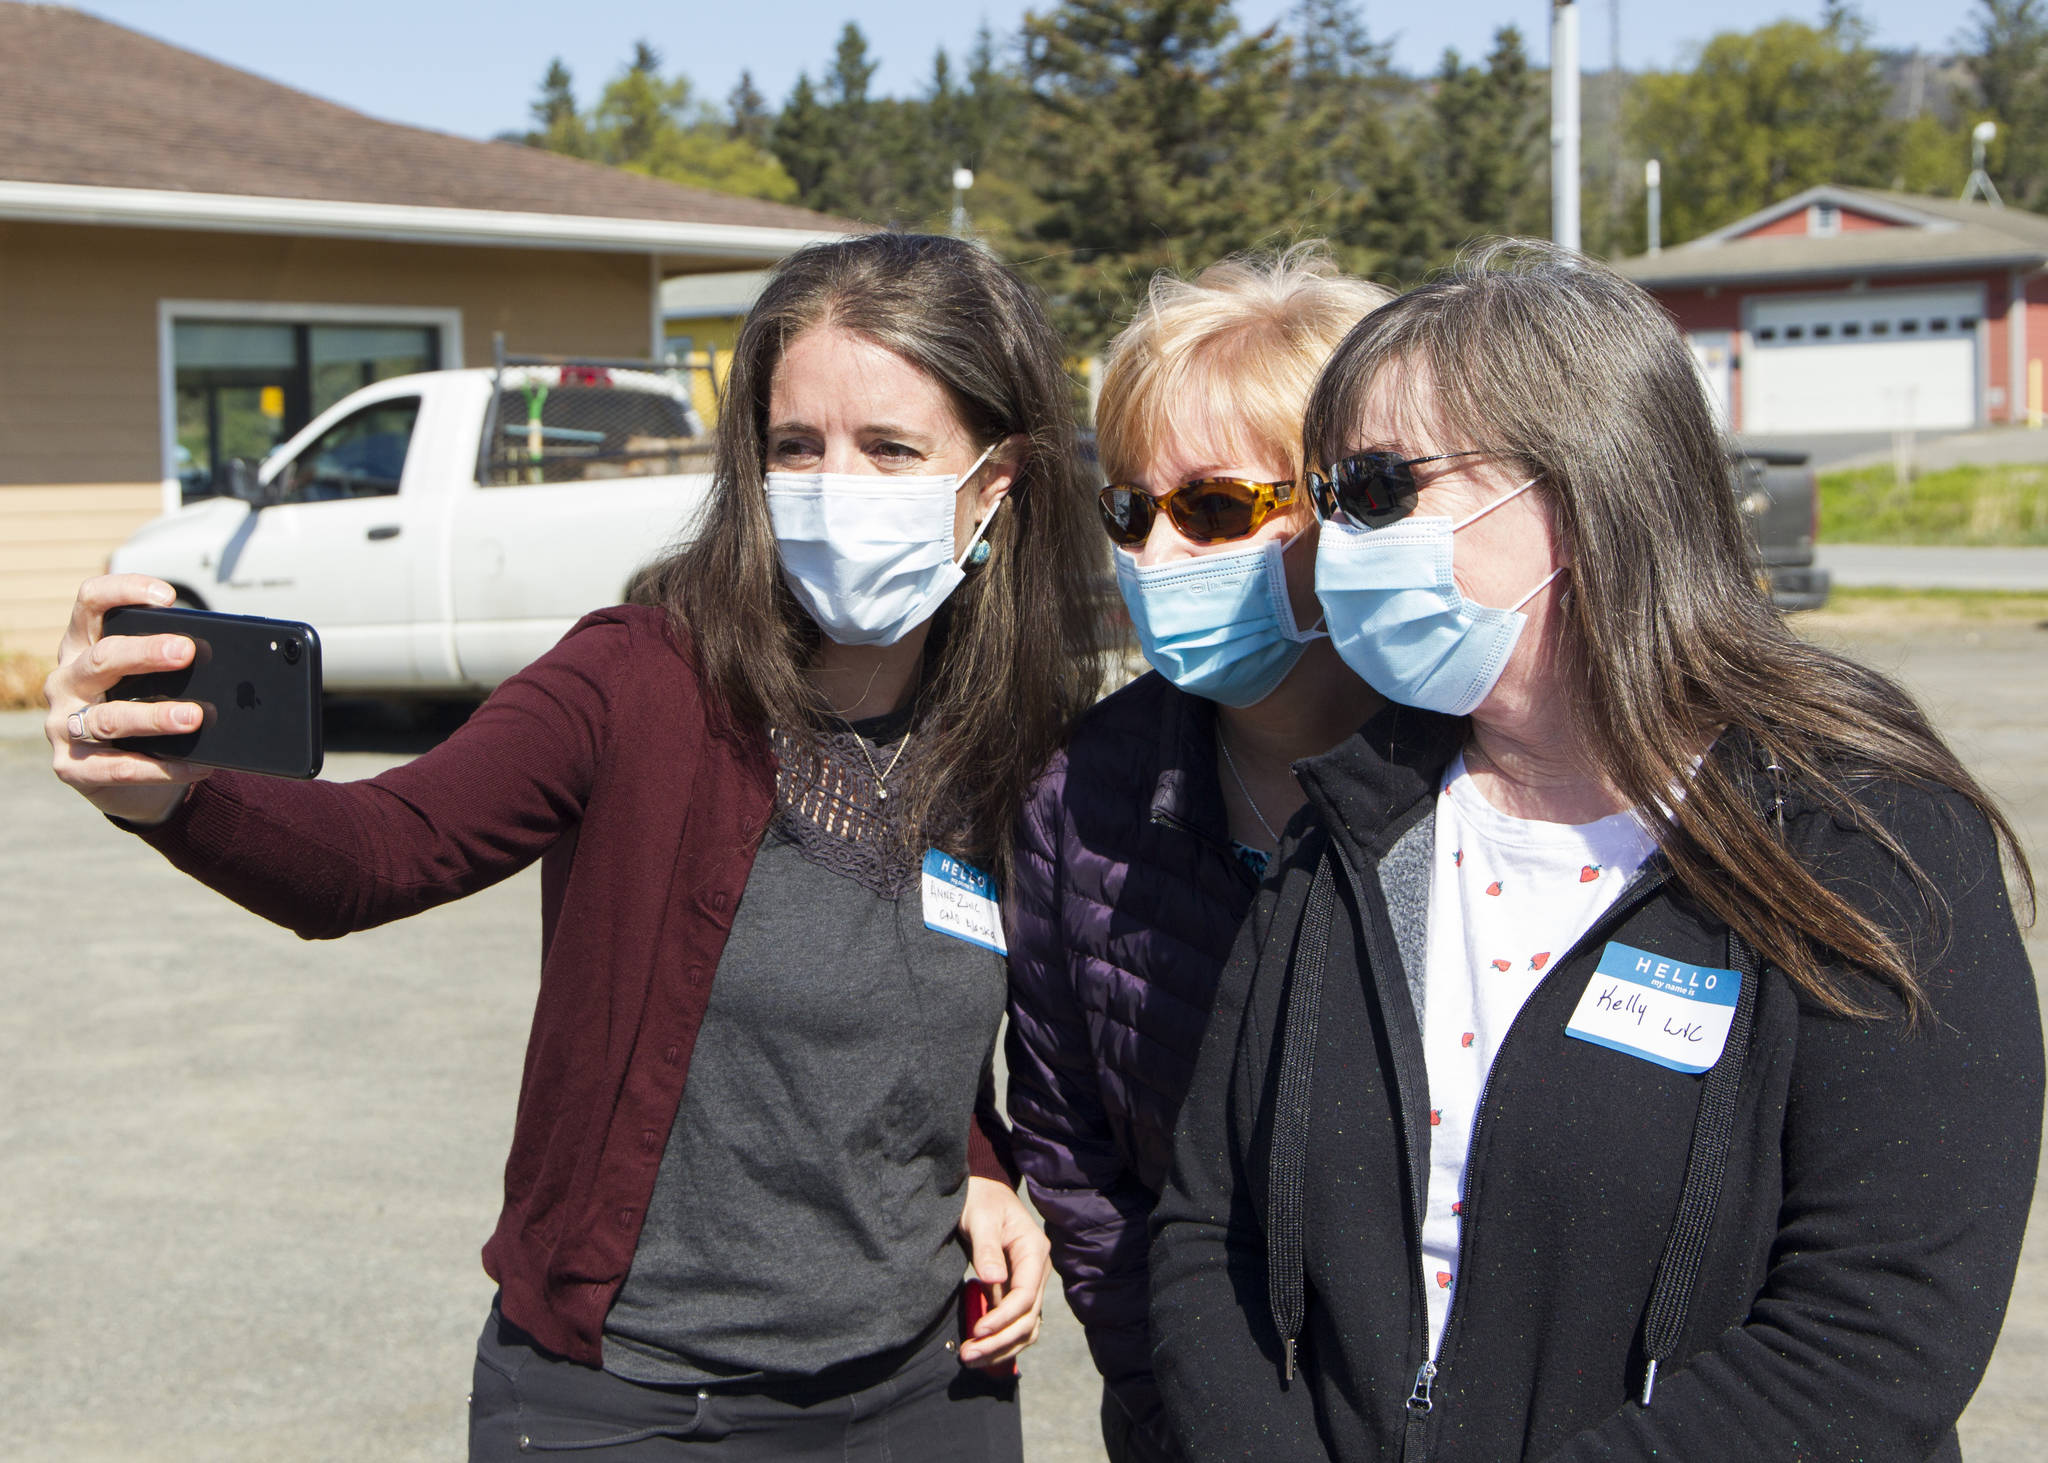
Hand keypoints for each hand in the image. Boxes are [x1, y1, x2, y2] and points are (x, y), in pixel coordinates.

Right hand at [46, 574, 211, 824]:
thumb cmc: (142, 712)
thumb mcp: (149, 681)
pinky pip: (121, 767)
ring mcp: (62, 726)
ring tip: (195, 716)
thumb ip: (172, 665)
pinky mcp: (72, 768)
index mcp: (83, 646)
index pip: (90, 603)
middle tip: (187, 651)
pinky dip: (164, 767)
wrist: (126, 781)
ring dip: (155, 716)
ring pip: (109, 718)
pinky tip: (198, 764)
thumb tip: (229, 663)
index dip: (123, 591)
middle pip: (102, 658)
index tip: (167, 596)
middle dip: (145, 653)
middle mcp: (66, 681)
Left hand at [956, 1174, 1050, 1367]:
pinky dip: (1003, 1340)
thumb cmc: (980, 1201)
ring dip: (1002, 1348)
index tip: (977, 1331)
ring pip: (1026, 1327)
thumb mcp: (980, 1218)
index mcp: (1034, 1251)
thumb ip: (987, 1249)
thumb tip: (994, 1280)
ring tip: (972, 1359)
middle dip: (999, 1341)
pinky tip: (982, 1350)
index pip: (1025, 1296)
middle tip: (968, 1355)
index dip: (1003, 1318)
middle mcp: (1037, 1270)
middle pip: (1028, 1318)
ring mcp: (1030, 1282)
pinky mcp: (1017, 1291)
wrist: (983, 1194)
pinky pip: (1017, 1323)